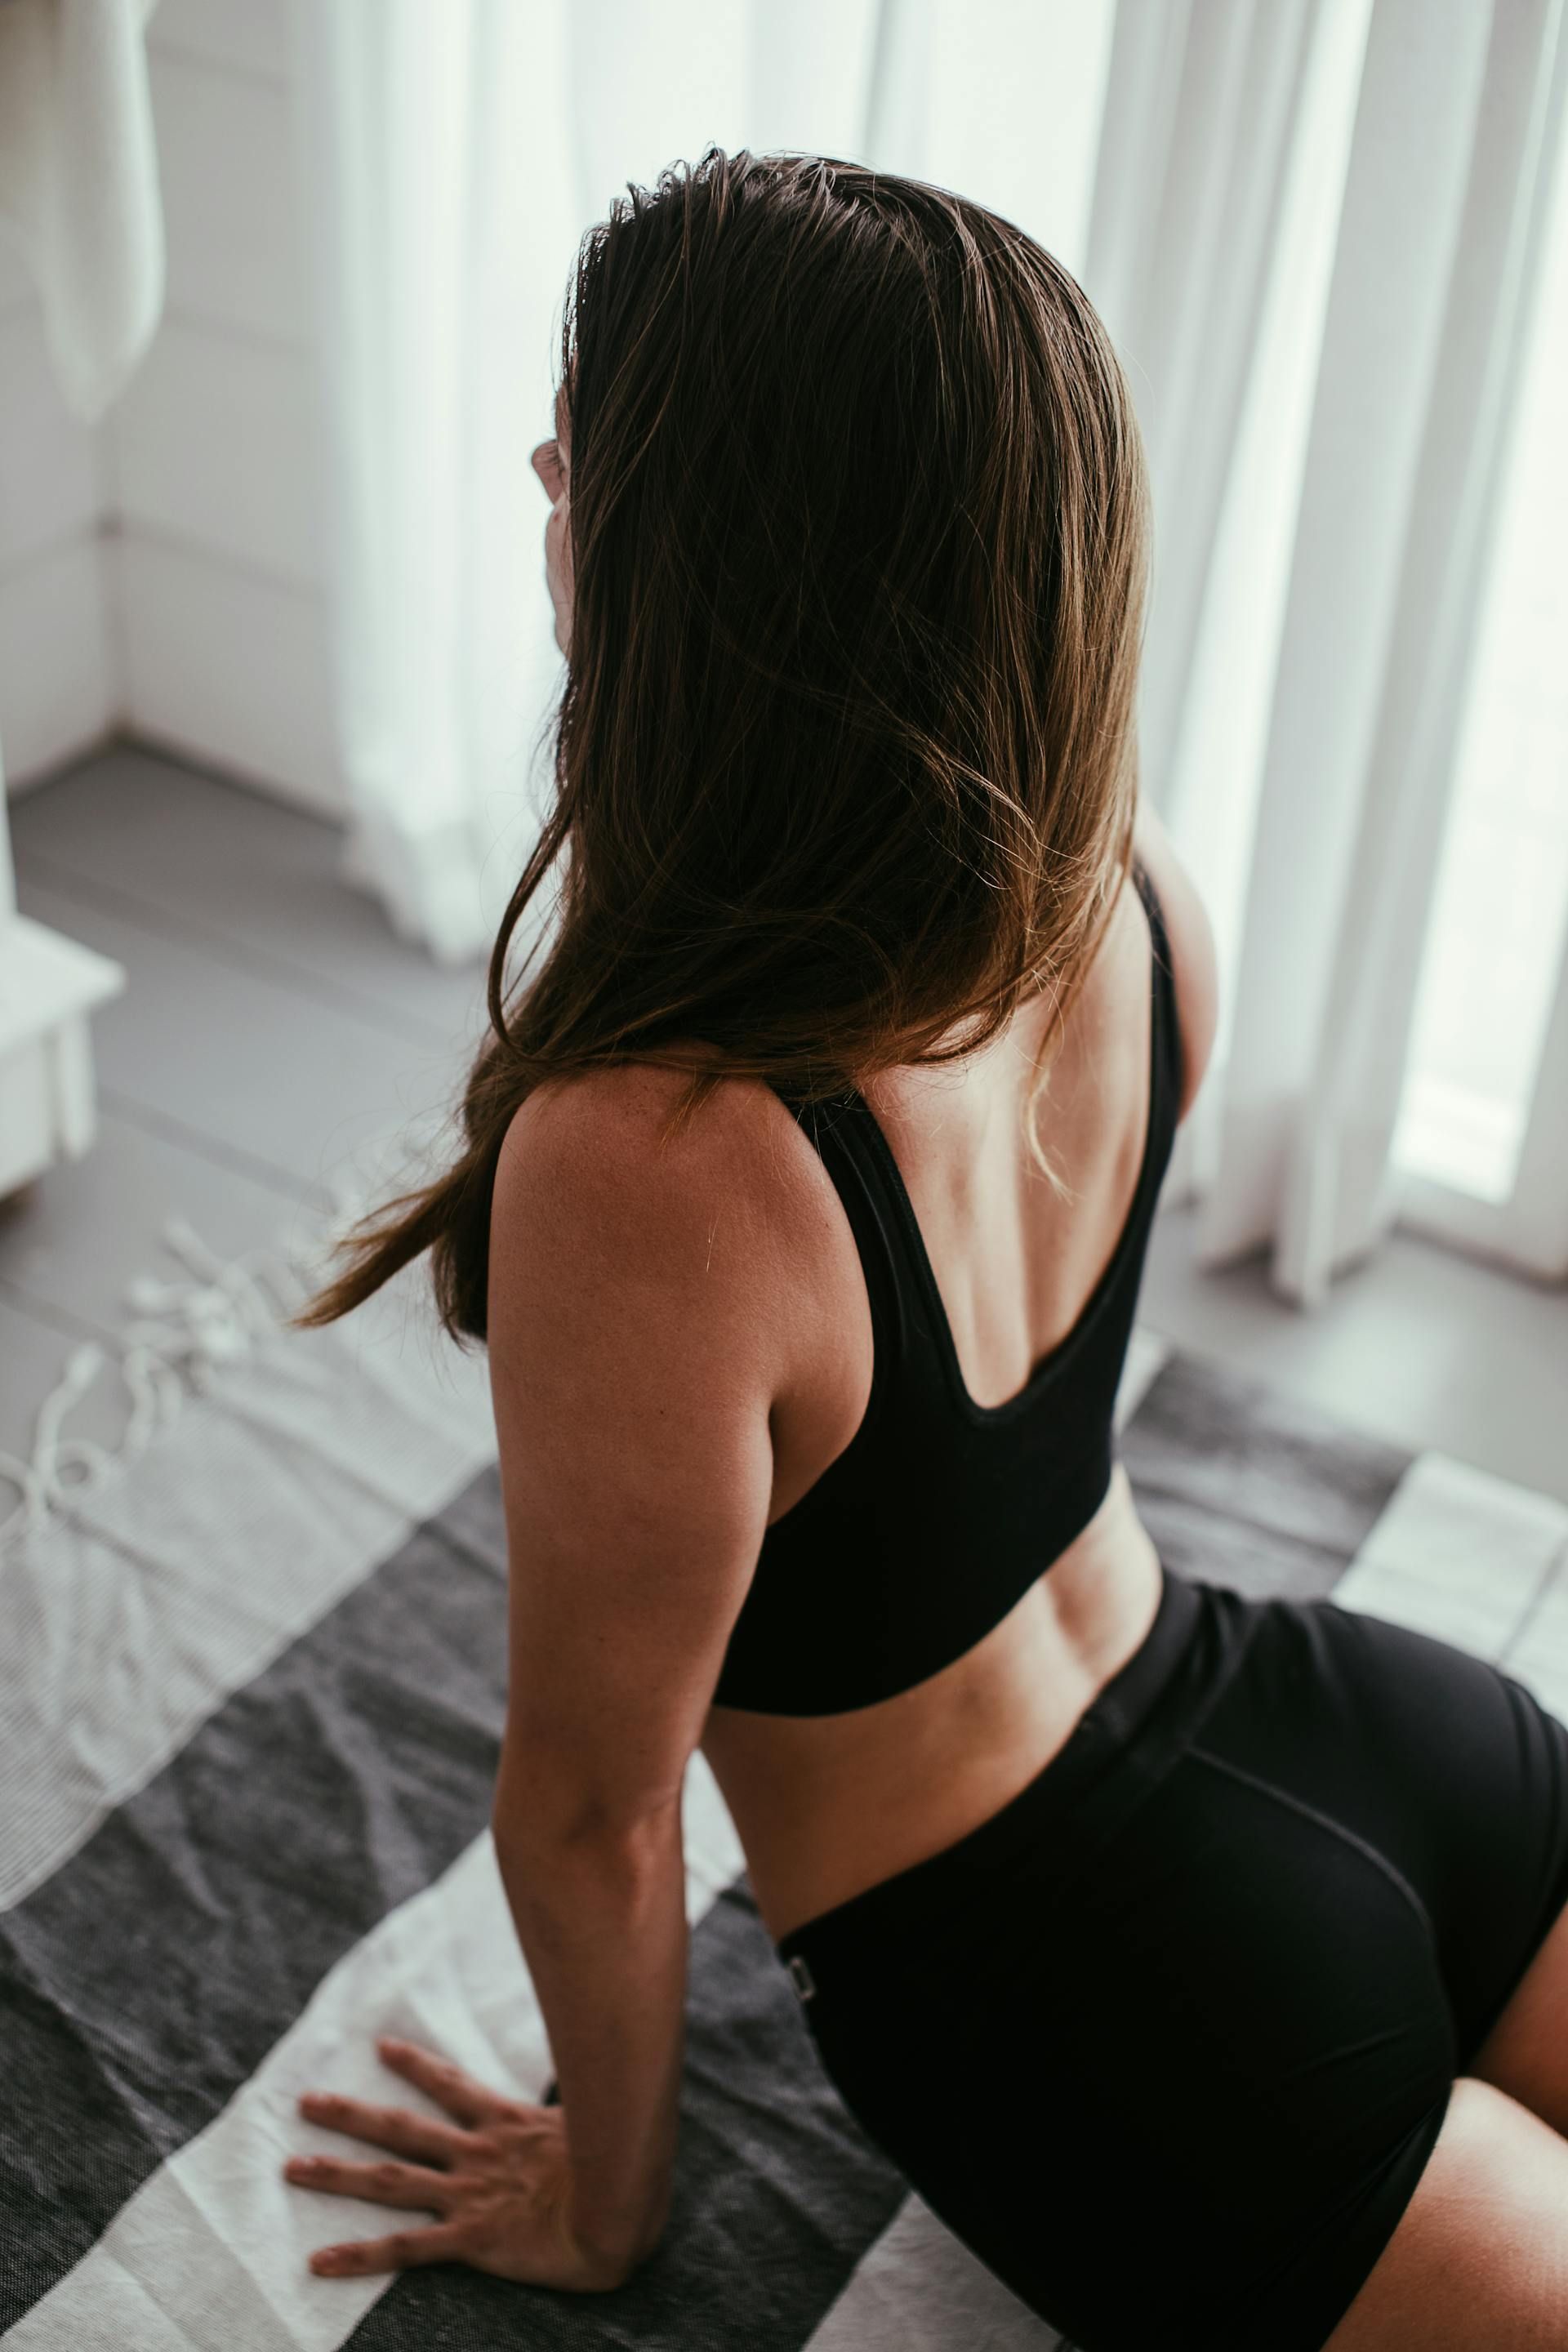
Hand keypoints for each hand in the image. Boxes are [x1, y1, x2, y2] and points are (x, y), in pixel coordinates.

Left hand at [283, 2036, 642, 2289]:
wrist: (623, 2212)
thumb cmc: (620, 2169)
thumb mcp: (594, 2125)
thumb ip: (576, 2109)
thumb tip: (600, 2077)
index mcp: (506, 2125)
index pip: (451, 2086)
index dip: (415, 2066)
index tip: (381, 2047)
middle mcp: (477, 2154)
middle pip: (402, 2127)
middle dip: (351, 2114)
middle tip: (305, 2101)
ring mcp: (469, 2195)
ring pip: (390, 2180)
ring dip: (338, 2173)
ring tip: (293, 2167)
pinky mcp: (470, 2237)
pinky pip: (405, 2249)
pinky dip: (360, 2254)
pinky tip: (321, 2261)